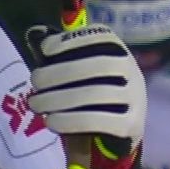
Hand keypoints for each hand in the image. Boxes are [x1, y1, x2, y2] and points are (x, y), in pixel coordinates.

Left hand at [27, 24, 146, 150]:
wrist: (116, 134)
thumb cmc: (89, 95)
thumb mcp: (78, 73)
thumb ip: (60, 57)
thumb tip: (35, 34)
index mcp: (119, 53)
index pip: (102, 37)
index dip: (73, 40)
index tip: (45, 49)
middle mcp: (132, 72)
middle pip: (101, 65)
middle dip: (61, 71)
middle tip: (35, 81)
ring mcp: (134, 99)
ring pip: (99, 94)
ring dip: (59, 98)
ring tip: (35, 103)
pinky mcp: (130, 126)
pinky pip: (99, 121)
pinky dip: (69, 120)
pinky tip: (51, 121)